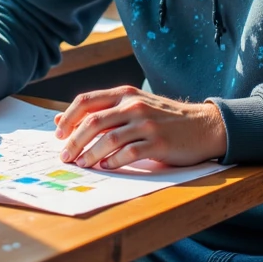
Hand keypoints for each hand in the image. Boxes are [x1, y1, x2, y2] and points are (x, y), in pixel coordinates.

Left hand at [53, 85, 227, 170]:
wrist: (204, 125)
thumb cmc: (165, 118)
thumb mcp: (134, 106)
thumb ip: (102, 111)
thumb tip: (61, 120)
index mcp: (125, 94)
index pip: (86, 101)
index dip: (68, 118)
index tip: (59, 135)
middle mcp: (133, 105)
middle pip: (93, 121)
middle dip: (74, 141)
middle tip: (65, 156)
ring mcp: (146, 123)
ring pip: (108, 139)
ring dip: (90, 154)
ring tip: (82, 164)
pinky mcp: (158, 142)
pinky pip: (129, 153)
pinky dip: (113, 161)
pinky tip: (106, 167)